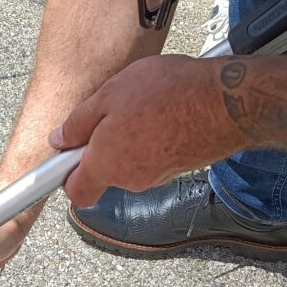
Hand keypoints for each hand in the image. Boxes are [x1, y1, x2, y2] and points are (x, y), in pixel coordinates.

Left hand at [49, 55, 246, 206]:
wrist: (226, 102)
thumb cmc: (168, 94)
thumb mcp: (109, 94)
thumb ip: (78, 123)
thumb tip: (59, 139)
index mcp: (106, 165)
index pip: (76, 193)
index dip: (66, 175)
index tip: (66, 154)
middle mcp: (131, 179)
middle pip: (105, 171)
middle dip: (103, 145)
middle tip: (113, 109)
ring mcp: (158, 176)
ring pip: (131, 161)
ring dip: (131, 137)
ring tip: (145, 104)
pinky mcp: (180, 167)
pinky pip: (155, 155)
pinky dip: (155, 137)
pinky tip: (165, 111)